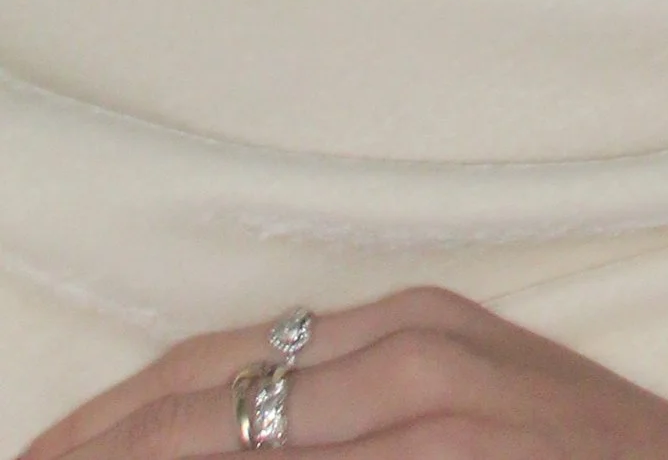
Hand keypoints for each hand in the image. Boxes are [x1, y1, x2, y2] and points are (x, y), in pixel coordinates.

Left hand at [18, 292, 667, 459]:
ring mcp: (430, 408)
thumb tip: (238, 443)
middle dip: (99, 453)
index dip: (107, 422)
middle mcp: (405, 347)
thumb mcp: (467, 411)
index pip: (209, 365)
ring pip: (238, 444)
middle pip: (201, 402)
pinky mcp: (458, 457)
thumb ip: (353, 419)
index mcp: (401, 322)